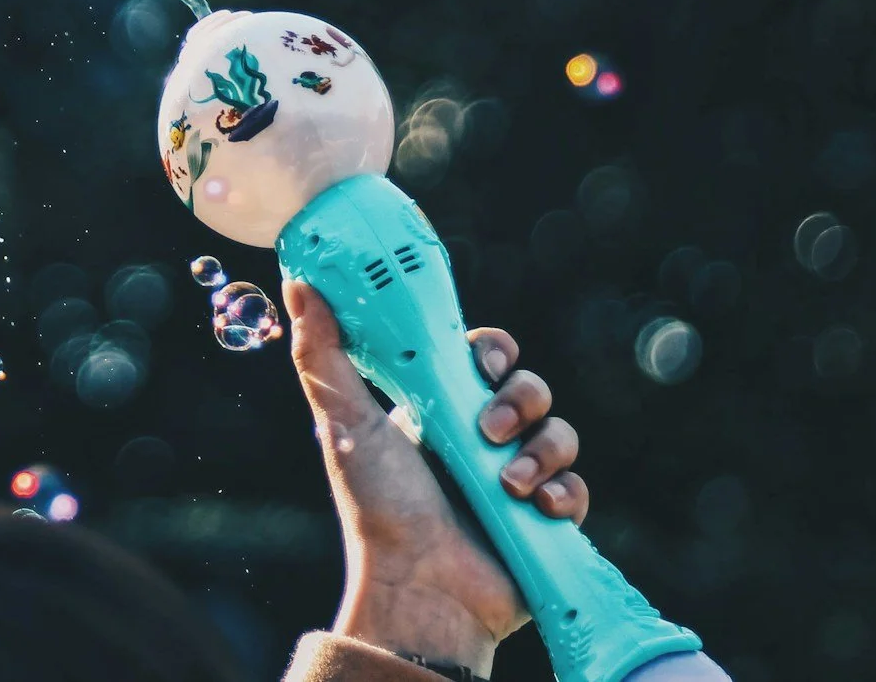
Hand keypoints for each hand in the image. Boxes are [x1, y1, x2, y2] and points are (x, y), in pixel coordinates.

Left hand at [284, 280, 586, 676]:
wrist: (419, 590)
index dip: (490, 351)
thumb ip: (324, 356)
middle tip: (487, 428)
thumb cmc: (378, 507)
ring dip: (539, 451)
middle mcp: (482, 440)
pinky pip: (577, 488)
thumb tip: (299, 284)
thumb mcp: (346, 424)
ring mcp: (517, 479)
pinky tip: (534, 507)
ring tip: (505, 484)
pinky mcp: (545, 520)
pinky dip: (562, 494)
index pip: (482, 357)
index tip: (480, 362)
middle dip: (520, 398)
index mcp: (440, 411)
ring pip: (560, 433)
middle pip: (530, 387)